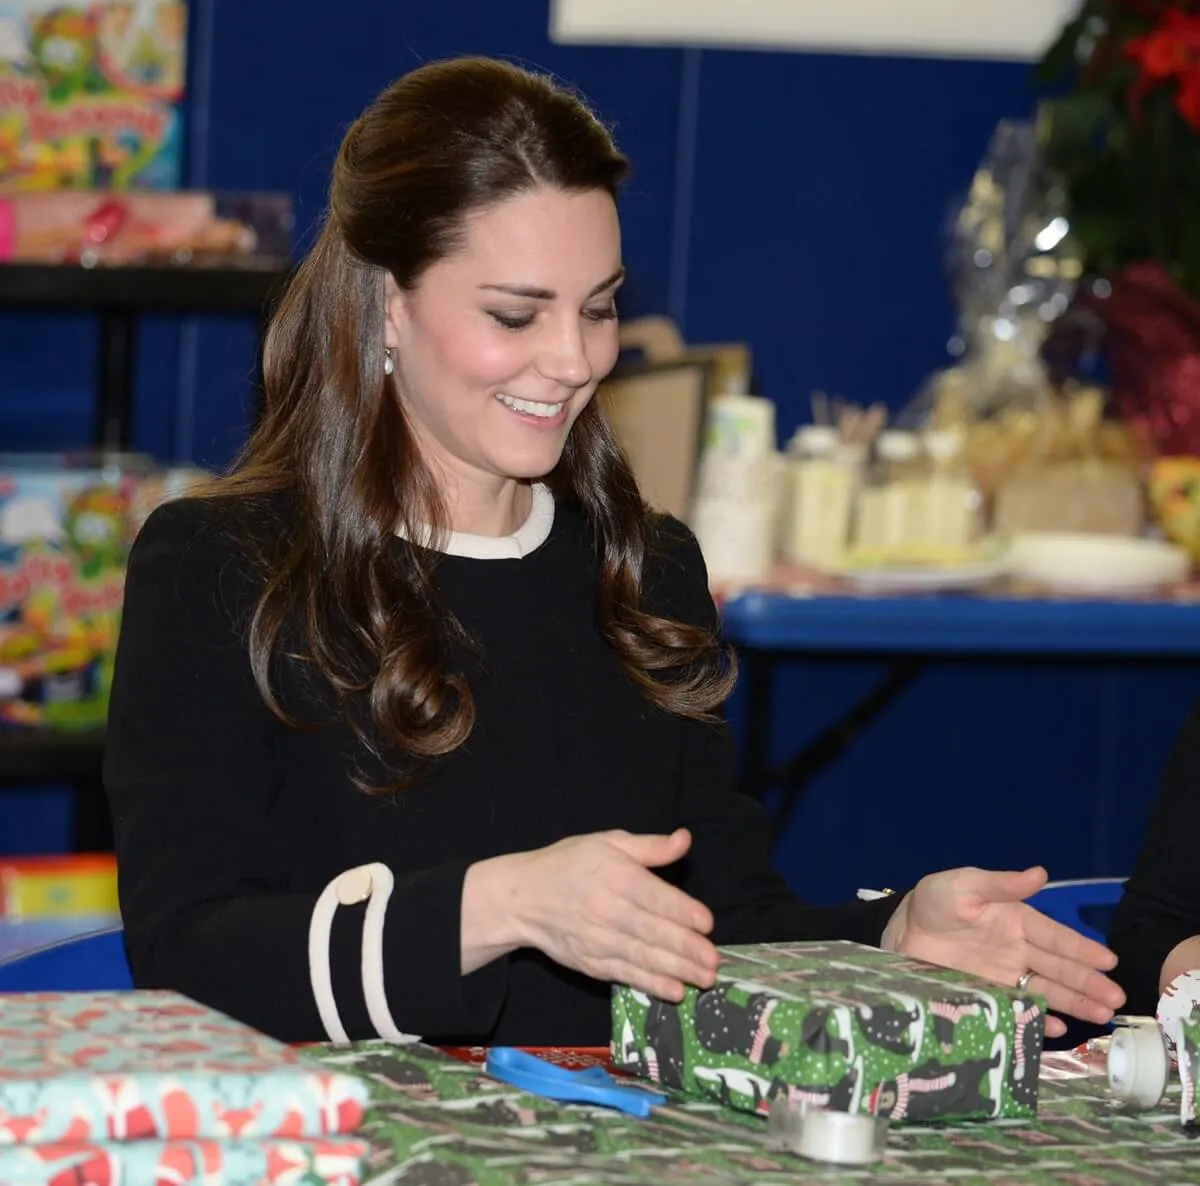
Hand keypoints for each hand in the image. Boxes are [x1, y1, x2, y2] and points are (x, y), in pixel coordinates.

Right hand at [500, 828, 719, 1000]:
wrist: (523, 897)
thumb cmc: (569, 864)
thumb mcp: (608, 843)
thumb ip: (650, 847)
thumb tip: (684, 839)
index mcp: (615, 875)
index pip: (654, 896)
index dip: (682, 910)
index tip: (707, 922)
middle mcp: (608, 909)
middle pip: (653, 931)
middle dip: (687, 948)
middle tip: (715, 962)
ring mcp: (599, 940)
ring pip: (643, 957)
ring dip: (677, 970)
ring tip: (705, 979)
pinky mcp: (591, 962)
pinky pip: (625, 974)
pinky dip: (650, 984)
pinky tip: (673, 991)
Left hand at [882, 866, 1125, 1037]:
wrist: (901, 930)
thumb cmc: (935, 901)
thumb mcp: (966, 885)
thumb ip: (1001, 884)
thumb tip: (1040, 873)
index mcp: (1017, 920)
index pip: (1055, 936)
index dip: (1082, 949)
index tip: (1109, 962)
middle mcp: (1018, 950)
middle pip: (1059, 968)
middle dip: (1089, 983)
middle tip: (1117, 1000)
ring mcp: (1006, 975)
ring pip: (1048, 990)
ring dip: (1076, 1003)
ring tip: (1103, 1016)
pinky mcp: (989, 994)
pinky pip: (1020, 1008)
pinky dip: (1039, 1019)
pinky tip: (1060, 1029)